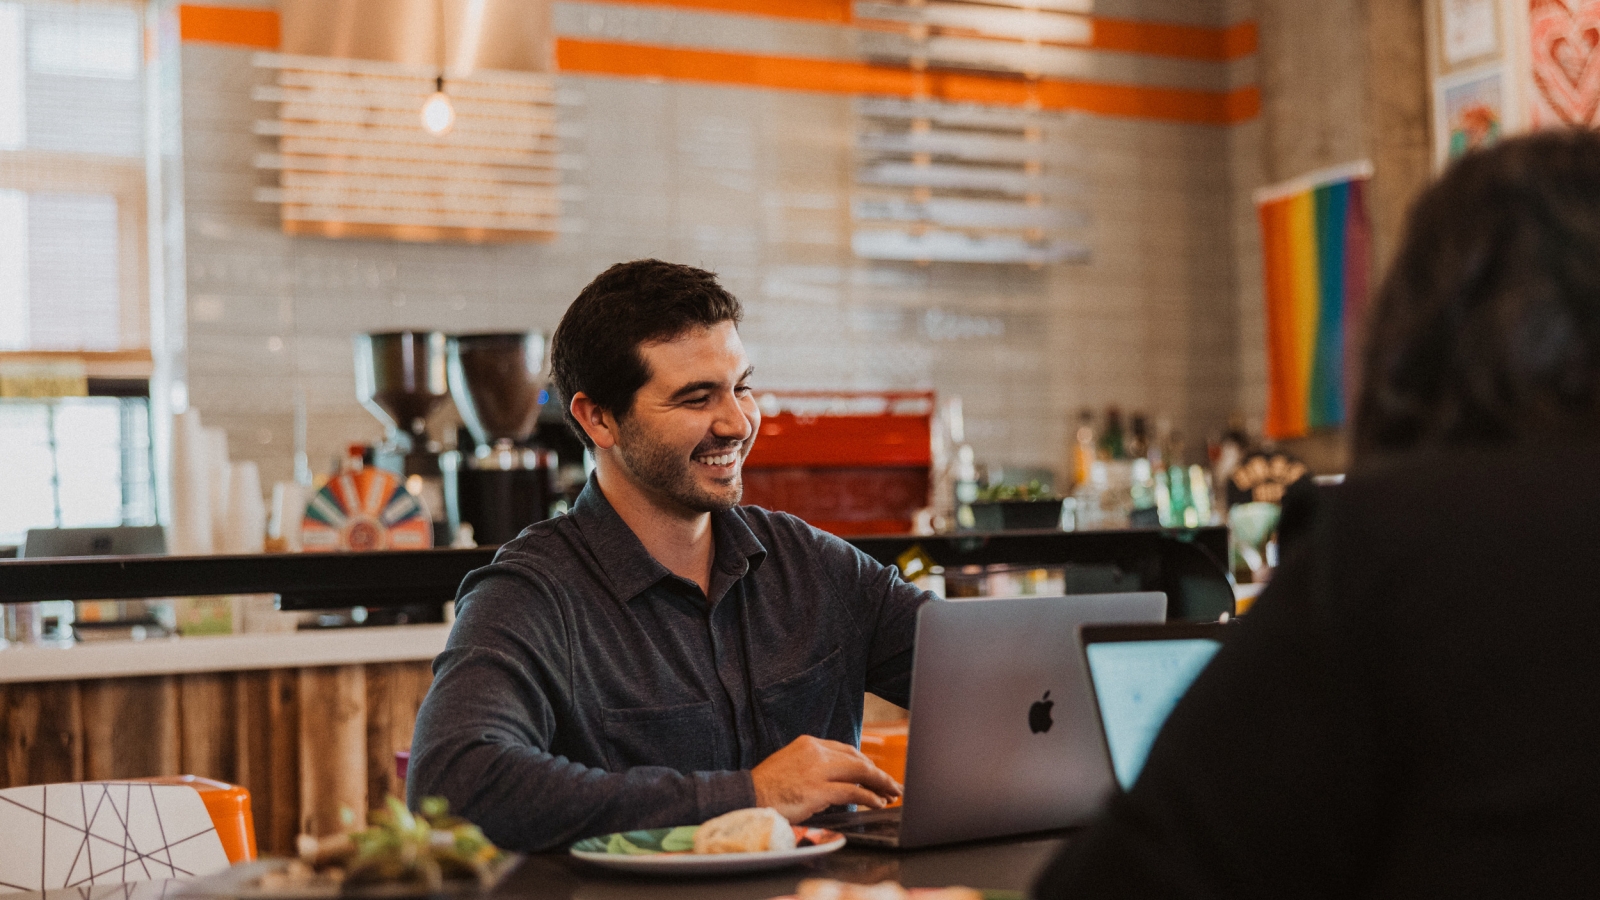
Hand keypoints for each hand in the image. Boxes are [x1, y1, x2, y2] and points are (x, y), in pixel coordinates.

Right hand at [750, 735, 902, 821]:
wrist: (747, 797)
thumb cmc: (767, 787)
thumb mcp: (792, 766)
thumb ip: (815, 767)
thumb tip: (840, 781)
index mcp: (809, 743)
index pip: (847, 750)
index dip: (865, 763)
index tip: (876, 774)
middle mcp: (816, 752)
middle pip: (857, 759)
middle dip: (878, 773)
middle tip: (893, 785)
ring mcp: (817, 770)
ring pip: (860, 772)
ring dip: (880, 784)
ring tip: (892, 794)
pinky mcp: (817, 789)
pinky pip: (852, 792)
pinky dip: (868, 797)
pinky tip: (878, 803)